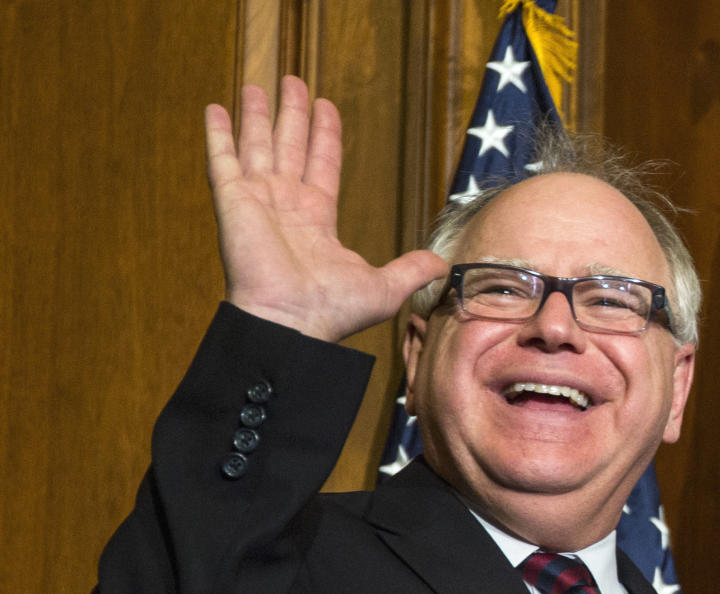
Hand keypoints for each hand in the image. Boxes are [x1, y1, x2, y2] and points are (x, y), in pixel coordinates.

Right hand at [204, 76, 447, 341]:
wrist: (291, 323)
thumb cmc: (331, 312)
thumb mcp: (385, 289)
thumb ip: (411, 270)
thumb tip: (441, 266)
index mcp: (318, 220)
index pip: (323, 165)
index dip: (325, 135)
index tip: (326, 107)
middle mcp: (286, 205)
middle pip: (291, 147)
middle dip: (292, 114)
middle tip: (293, 81)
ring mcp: (257, 201)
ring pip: (257, 146)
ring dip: (256, 115)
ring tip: (257, 84)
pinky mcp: (232, 201)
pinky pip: (221, 160)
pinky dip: (217, 134)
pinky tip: (214, 108)